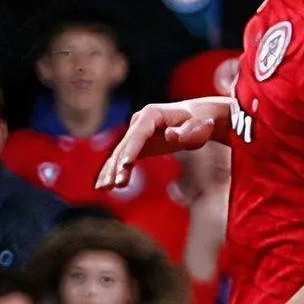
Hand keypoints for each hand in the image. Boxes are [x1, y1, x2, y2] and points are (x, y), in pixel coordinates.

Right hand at [98, 96, 229, 191]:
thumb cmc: (200, 123)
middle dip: (117, 165)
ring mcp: (135, 132)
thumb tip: (169, 135)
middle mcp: (139, 121)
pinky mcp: (137, 143)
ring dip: (110, 171)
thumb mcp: (199, 127)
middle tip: (115, 184)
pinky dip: (113, 171)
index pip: (138, 134)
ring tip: (103, 188)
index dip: (131, 150)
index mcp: (151, 114)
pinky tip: (104, 186)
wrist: (199, 118)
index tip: (125, 166)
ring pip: (119, 153)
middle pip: (125, 146)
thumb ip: (186, 132)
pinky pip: (122, 158)